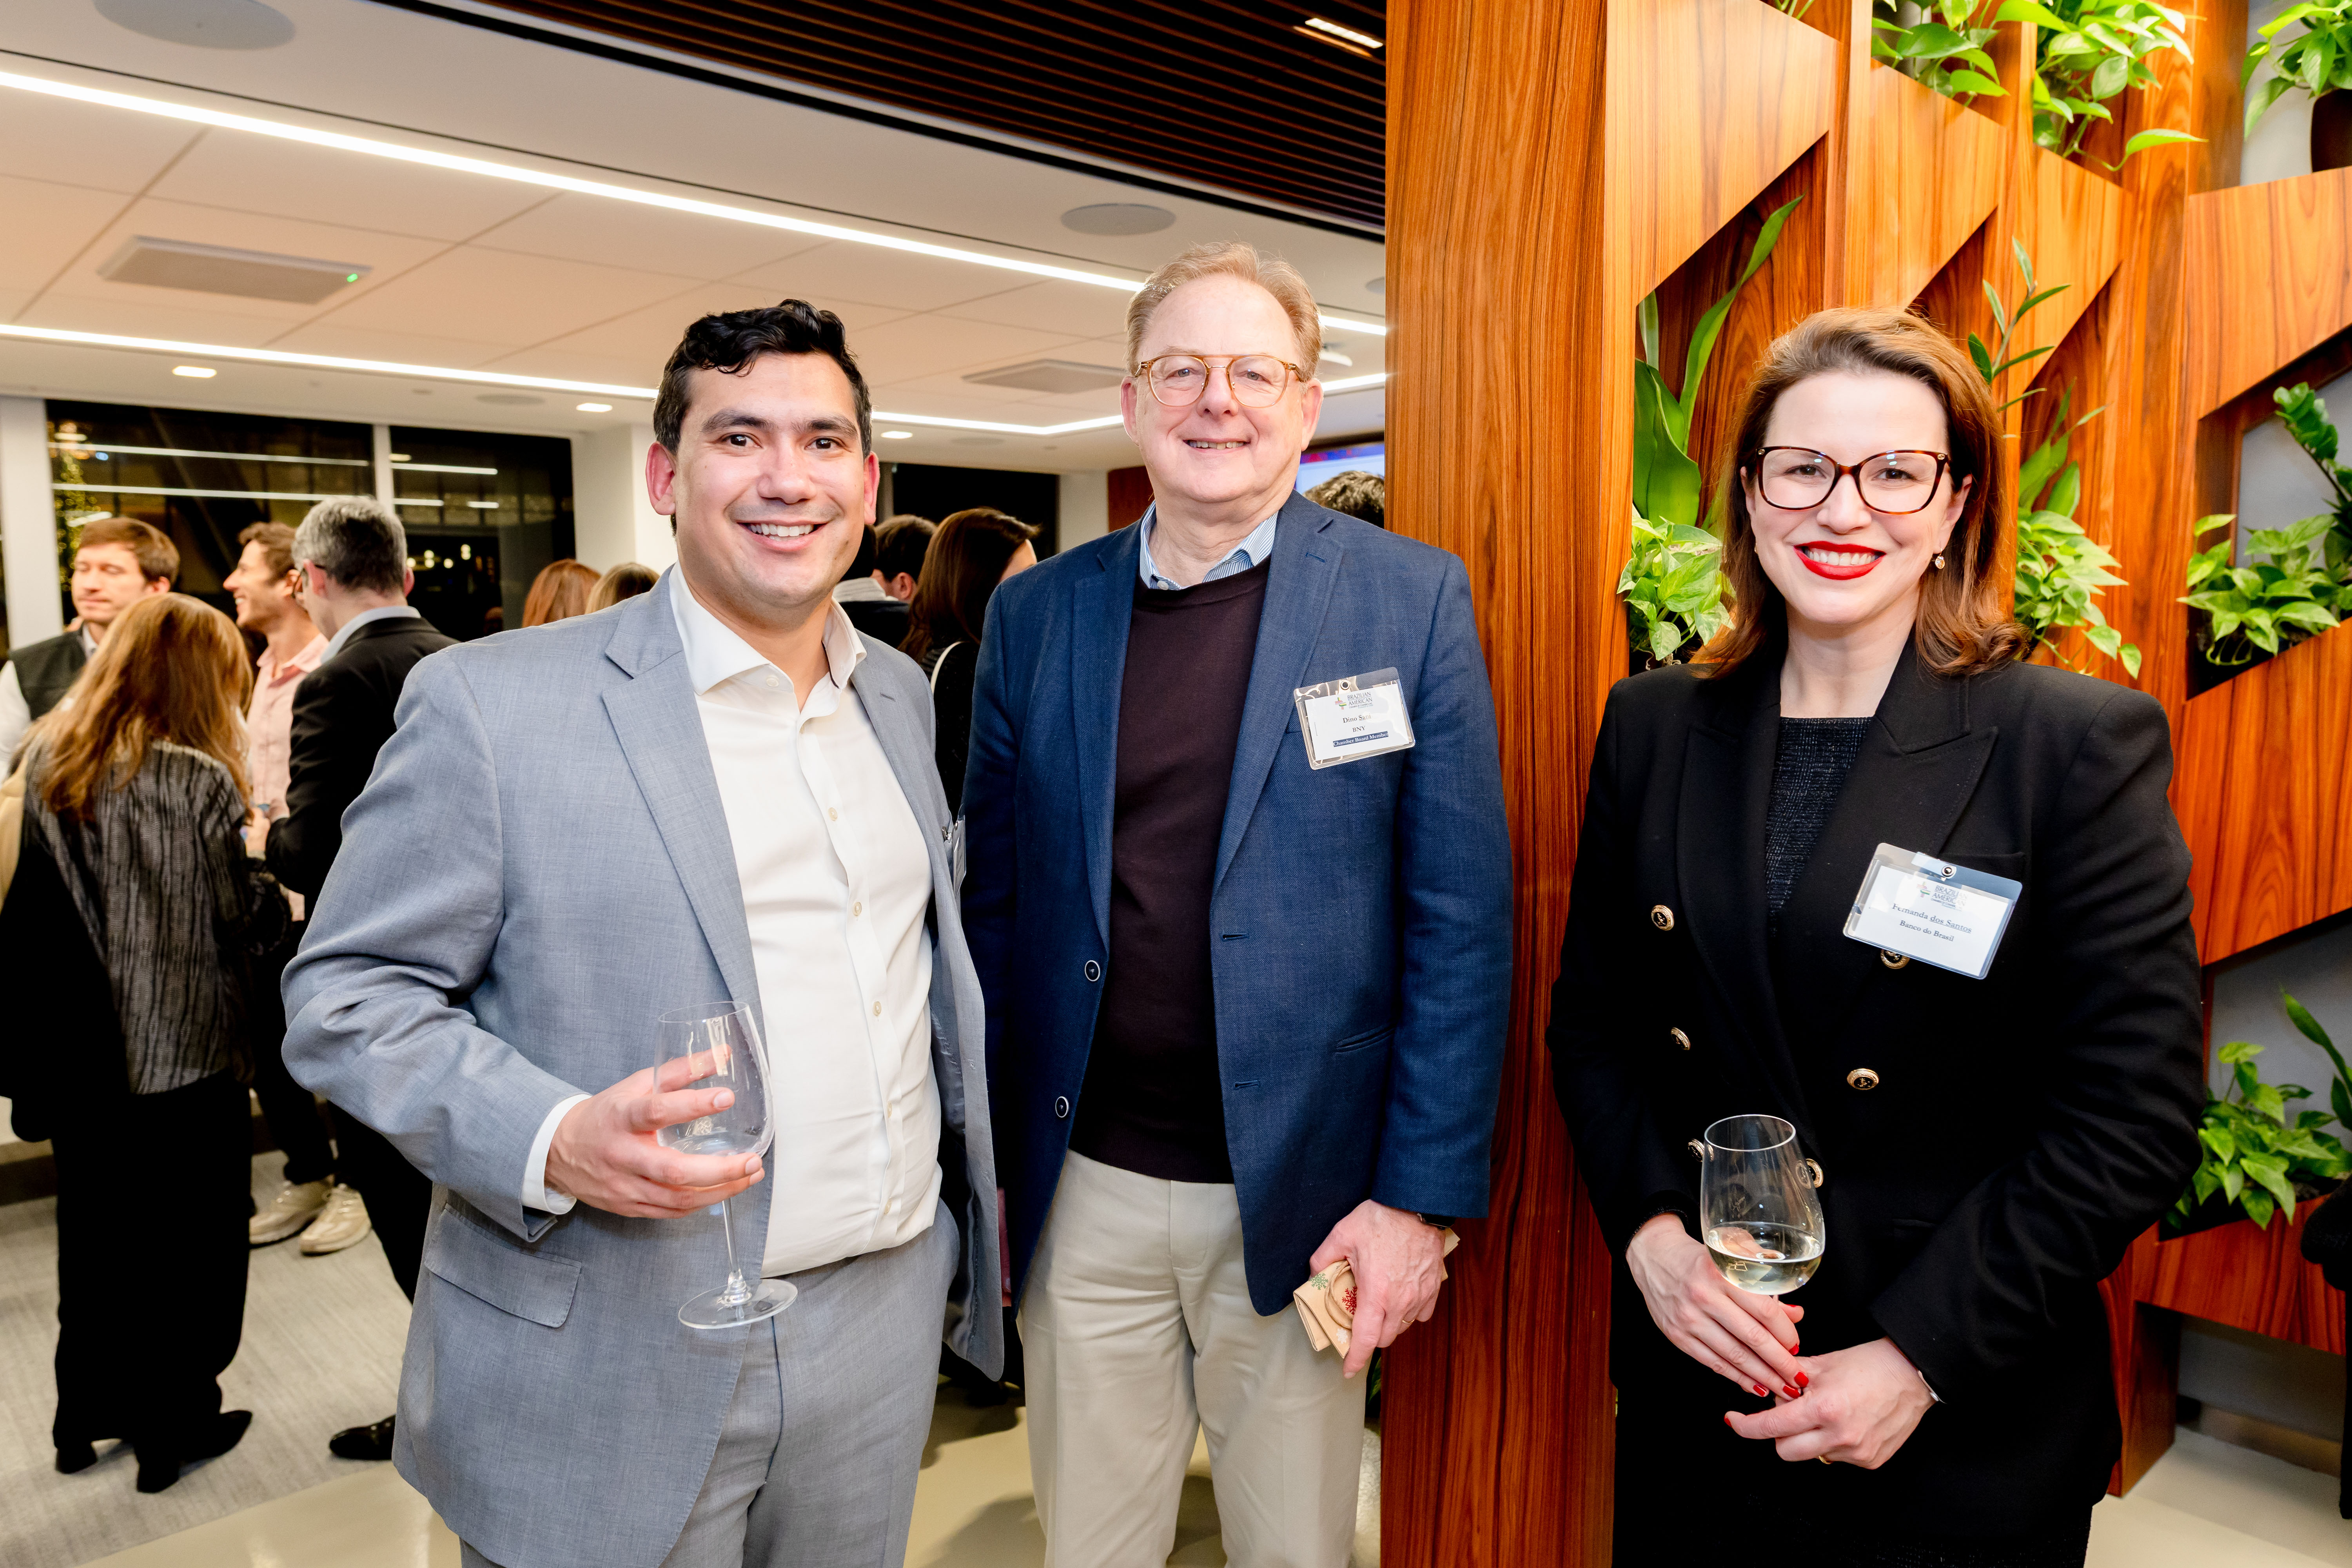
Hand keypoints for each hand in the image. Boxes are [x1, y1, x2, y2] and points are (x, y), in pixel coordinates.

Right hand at [544, 1051, 765, 1217]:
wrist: (558, 1151)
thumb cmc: (606, 1114)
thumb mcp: (637, 1085)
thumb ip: (680, 1070)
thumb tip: (722, 1054)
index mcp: (622, 1118)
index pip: (657, 1111)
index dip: (692, 1105)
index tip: (726, 1097)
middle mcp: (622, 1156)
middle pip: (674, 1170)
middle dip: (720, 1170)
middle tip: (753, 1160)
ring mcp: (624, 1186)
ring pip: (678, 1199)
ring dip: (720, 1190)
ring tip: (750, 1176)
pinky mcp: (628, 1207)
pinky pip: (671, 1211)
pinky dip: (701, 1203)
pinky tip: (723, 1190)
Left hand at [1309, 1201, 1448, 1377]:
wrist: (1417, 1202)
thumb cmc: (1380, 1218)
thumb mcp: (1341, 1235)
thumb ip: (1322, 1259)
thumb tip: (1313, 1277)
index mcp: (1375, 1293)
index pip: (1365, 1339)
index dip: (1355, 1359)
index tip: (1348, 1369)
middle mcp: (1400, 1301)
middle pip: (1384, 1338)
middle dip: (1368, 1336)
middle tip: (1357, 1320)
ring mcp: (1419, 1296)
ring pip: (1402, 1327)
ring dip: (1388, 1324)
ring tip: (1377, 1304)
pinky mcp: (1433, 1287)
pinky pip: (1420, 1314)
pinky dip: (1408, 1313)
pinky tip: (1399, 1297)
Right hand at [1625, 1213, 1806, 1399]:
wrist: (1655, 1258)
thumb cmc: (1700, 1258)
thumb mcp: (1734, 1258)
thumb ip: (1766, 1285)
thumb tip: (1796, 1315)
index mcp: (1721, 1273)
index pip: (1763, 1310)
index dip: (1785, 1333)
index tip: (1797, 1345)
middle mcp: (1704, 1296)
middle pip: (1752, 1338)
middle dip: (1780, 1363)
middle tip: (1798, 1378)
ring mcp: (1688, 1318)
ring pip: (1734, 1356)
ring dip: (1762, 1377)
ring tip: (1783, 1388)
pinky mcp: (1678, 1335)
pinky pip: (1713, 1363)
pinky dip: (1737, 1378)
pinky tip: (1754, 1385)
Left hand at [1726, 1337, 1933, 1466]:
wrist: (1912, 1374)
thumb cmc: (1868, 1364)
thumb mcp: (1821, 1365)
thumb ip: (1790, 1381)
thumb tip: (1770, 1393)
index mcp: (1824, 1408)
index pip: (1771, 1427)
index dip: (1746, 1426)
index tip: (1733, 1421)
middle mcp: (1840, 1436)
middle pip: (1785, 1450)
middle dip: (1779, 1433)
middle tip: (1789, 1413)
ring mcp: (1857, 1452)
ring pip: (1811, 1454)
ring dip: (1809, 1437)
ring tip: (1827, 1412)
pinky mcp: (1871, 1461)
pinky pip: (1836, 1457)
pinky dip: (1832, 1442)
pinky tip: (1846, 1421)